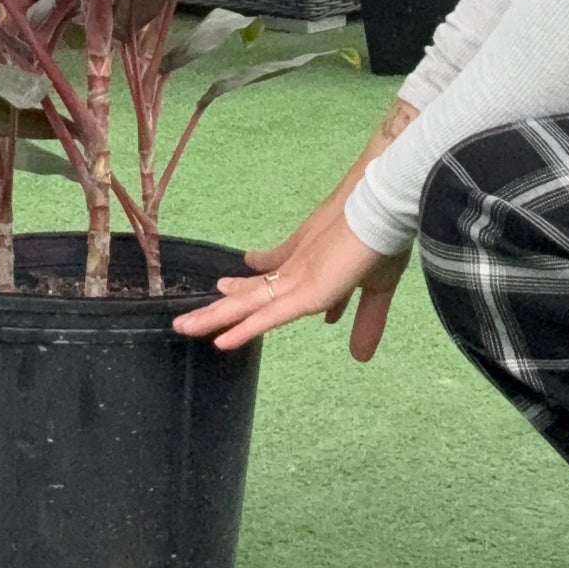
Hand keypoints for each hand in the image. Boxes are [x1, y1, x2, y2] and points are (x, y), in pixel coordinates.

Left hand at [173, 212, 408, 358]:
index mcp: (307, 264)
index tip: (229, 291)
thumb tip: (360, 356)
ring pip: (247, 304)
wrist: (385, 211)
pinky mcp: (304, 292)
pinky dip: (244, 328)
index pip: (273, 280)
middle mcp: (294, 270)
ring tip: (183, 326)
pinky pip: (267, 315)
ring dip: (215, 317)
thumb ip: (365, 318)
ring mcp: (296, 280)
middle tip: (188, 321)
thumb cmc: (383, 243)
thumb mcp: (375, 287)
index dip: (249, 290)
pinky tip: (221, 341)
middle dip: (221, 308)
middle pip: (251, 293)